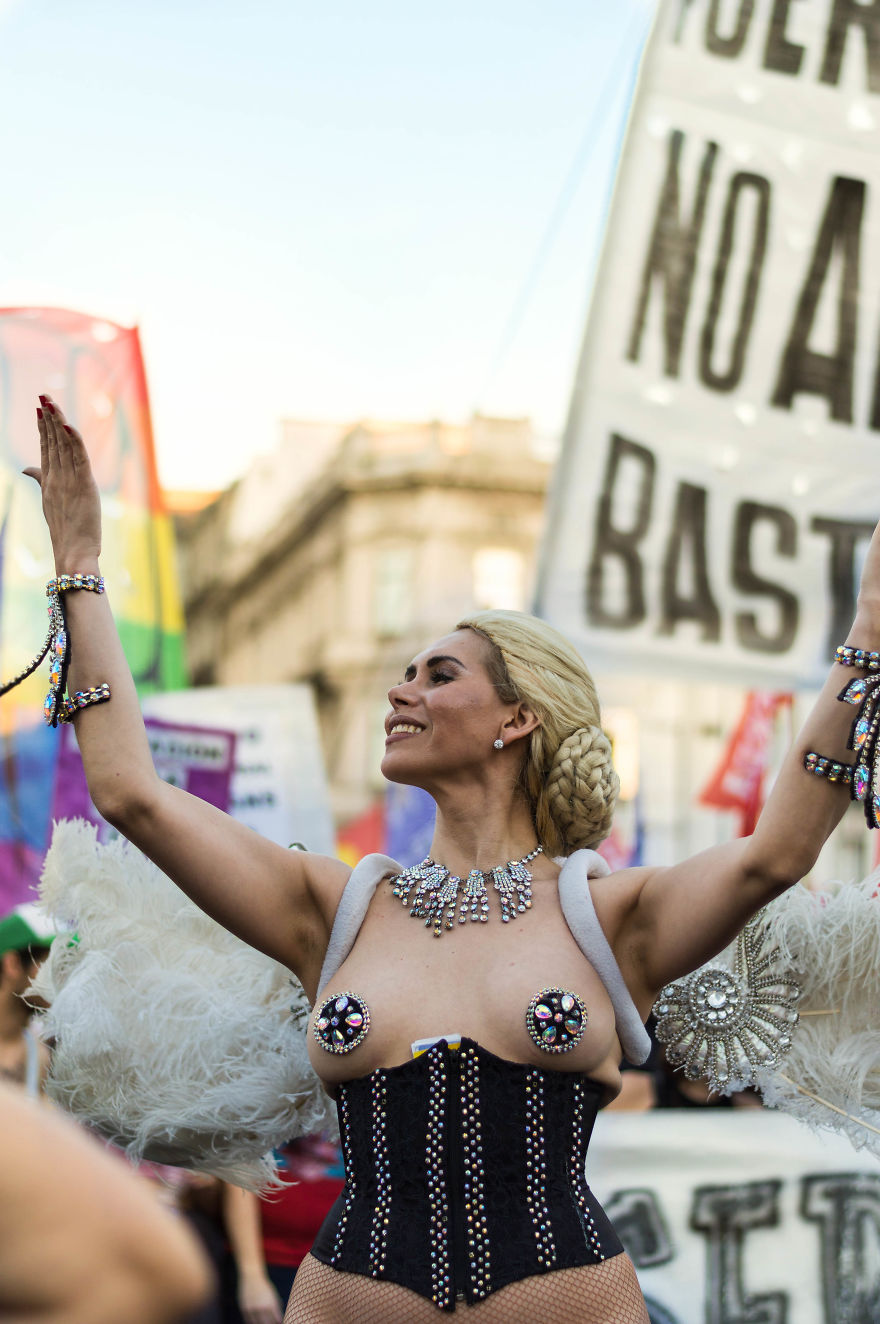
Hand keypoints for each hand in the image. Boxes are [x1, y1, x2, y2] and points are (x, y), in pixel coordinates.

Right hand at [23, 395, 101, 568]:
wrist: (73, 551)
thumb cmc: (65, 530)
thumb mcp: (50, 501)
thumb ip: (40, 480)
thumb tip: (26, 468)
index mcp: (50, 481)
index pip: (46, 448)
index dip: (43, 428)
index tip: (40, 409)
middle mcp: (56, 477)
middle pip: (52, 442)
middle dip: (48, 418)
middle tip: (43, 396)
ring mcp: (68, 480)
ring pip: (63, 445)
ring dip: (58, 422)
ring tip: (51, 403)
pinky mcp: (83, 484)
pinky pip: (79, 458)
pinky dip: (74, 440)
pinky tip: (68, 425)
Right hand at [237, 1269, 282, 1323]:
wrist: (252, 1276)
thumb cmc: (264, 1286)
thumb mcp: (273, 1295)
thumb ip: (276, 1306)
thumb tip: (279, 1319)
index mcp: (271, 1304)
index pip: (276, 1319)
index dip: (277, 1322)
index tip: (278, 1322)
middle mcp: (262, 1307)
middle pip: (267, 1323)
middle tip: (270, 1322)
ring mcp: (252, 1309)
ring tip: (263, 1322)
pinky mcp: (244, 1309)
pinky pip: (248, 1321)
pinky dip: (252, 1322)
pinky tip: (255, 1322)